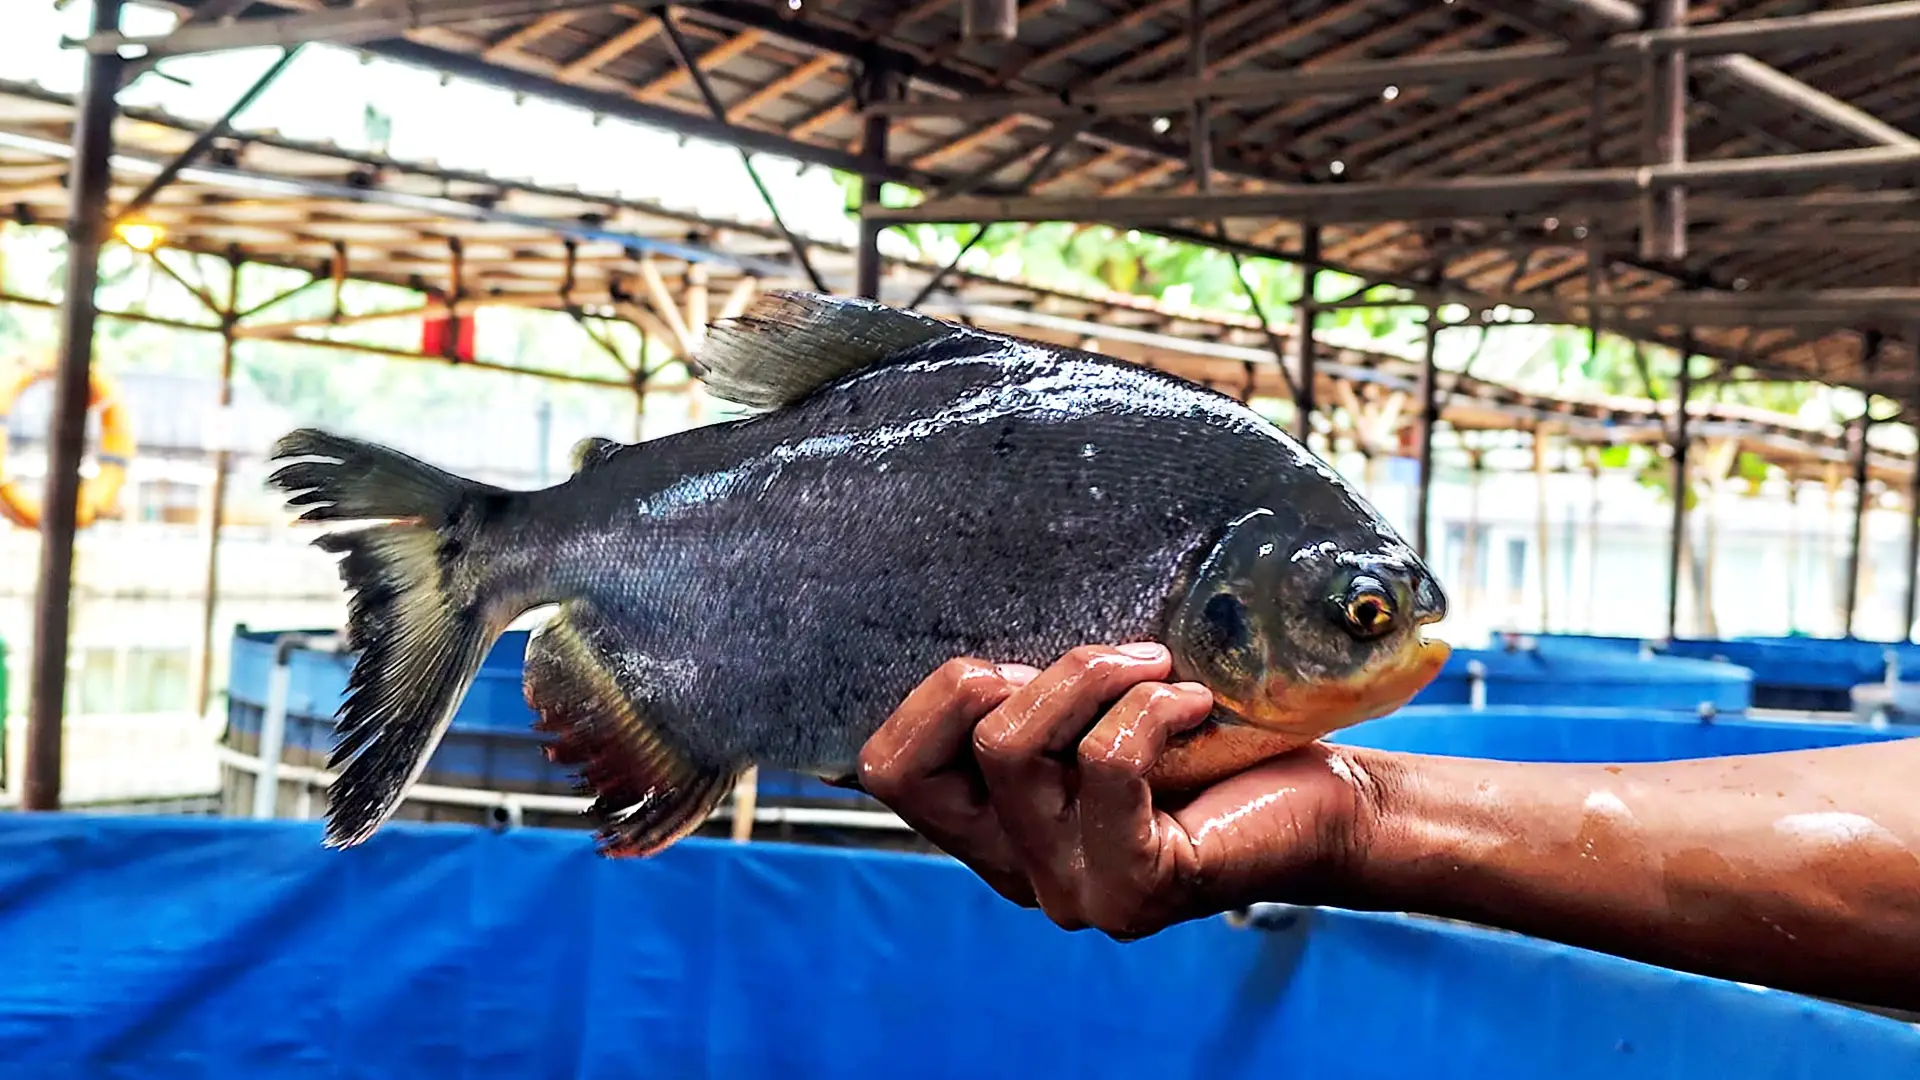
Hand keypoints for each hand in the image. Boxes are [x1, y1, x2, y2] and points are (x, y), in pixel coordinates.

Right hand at [857, 643, 1382, 939]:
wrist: (1327, 801)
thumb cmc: (1214, 742)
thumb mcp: (1099, 707)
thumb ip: (1035, 691)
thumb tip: (985, 615)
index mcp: (995, 828)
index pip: (885, 771)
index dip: (926, 699)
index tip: (1017, 663)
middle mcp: (1018, 872)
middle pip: (910, 766)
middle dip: (977, 682)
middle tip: (1079, 664)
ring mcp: (1071, 891)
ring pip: (1009, 747)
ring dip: (1085, 674)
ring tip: (1155, 667)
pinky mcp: (1134, 887)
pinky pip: (1105, 762)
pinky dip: (1149, 707)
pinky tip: (1195, 704)